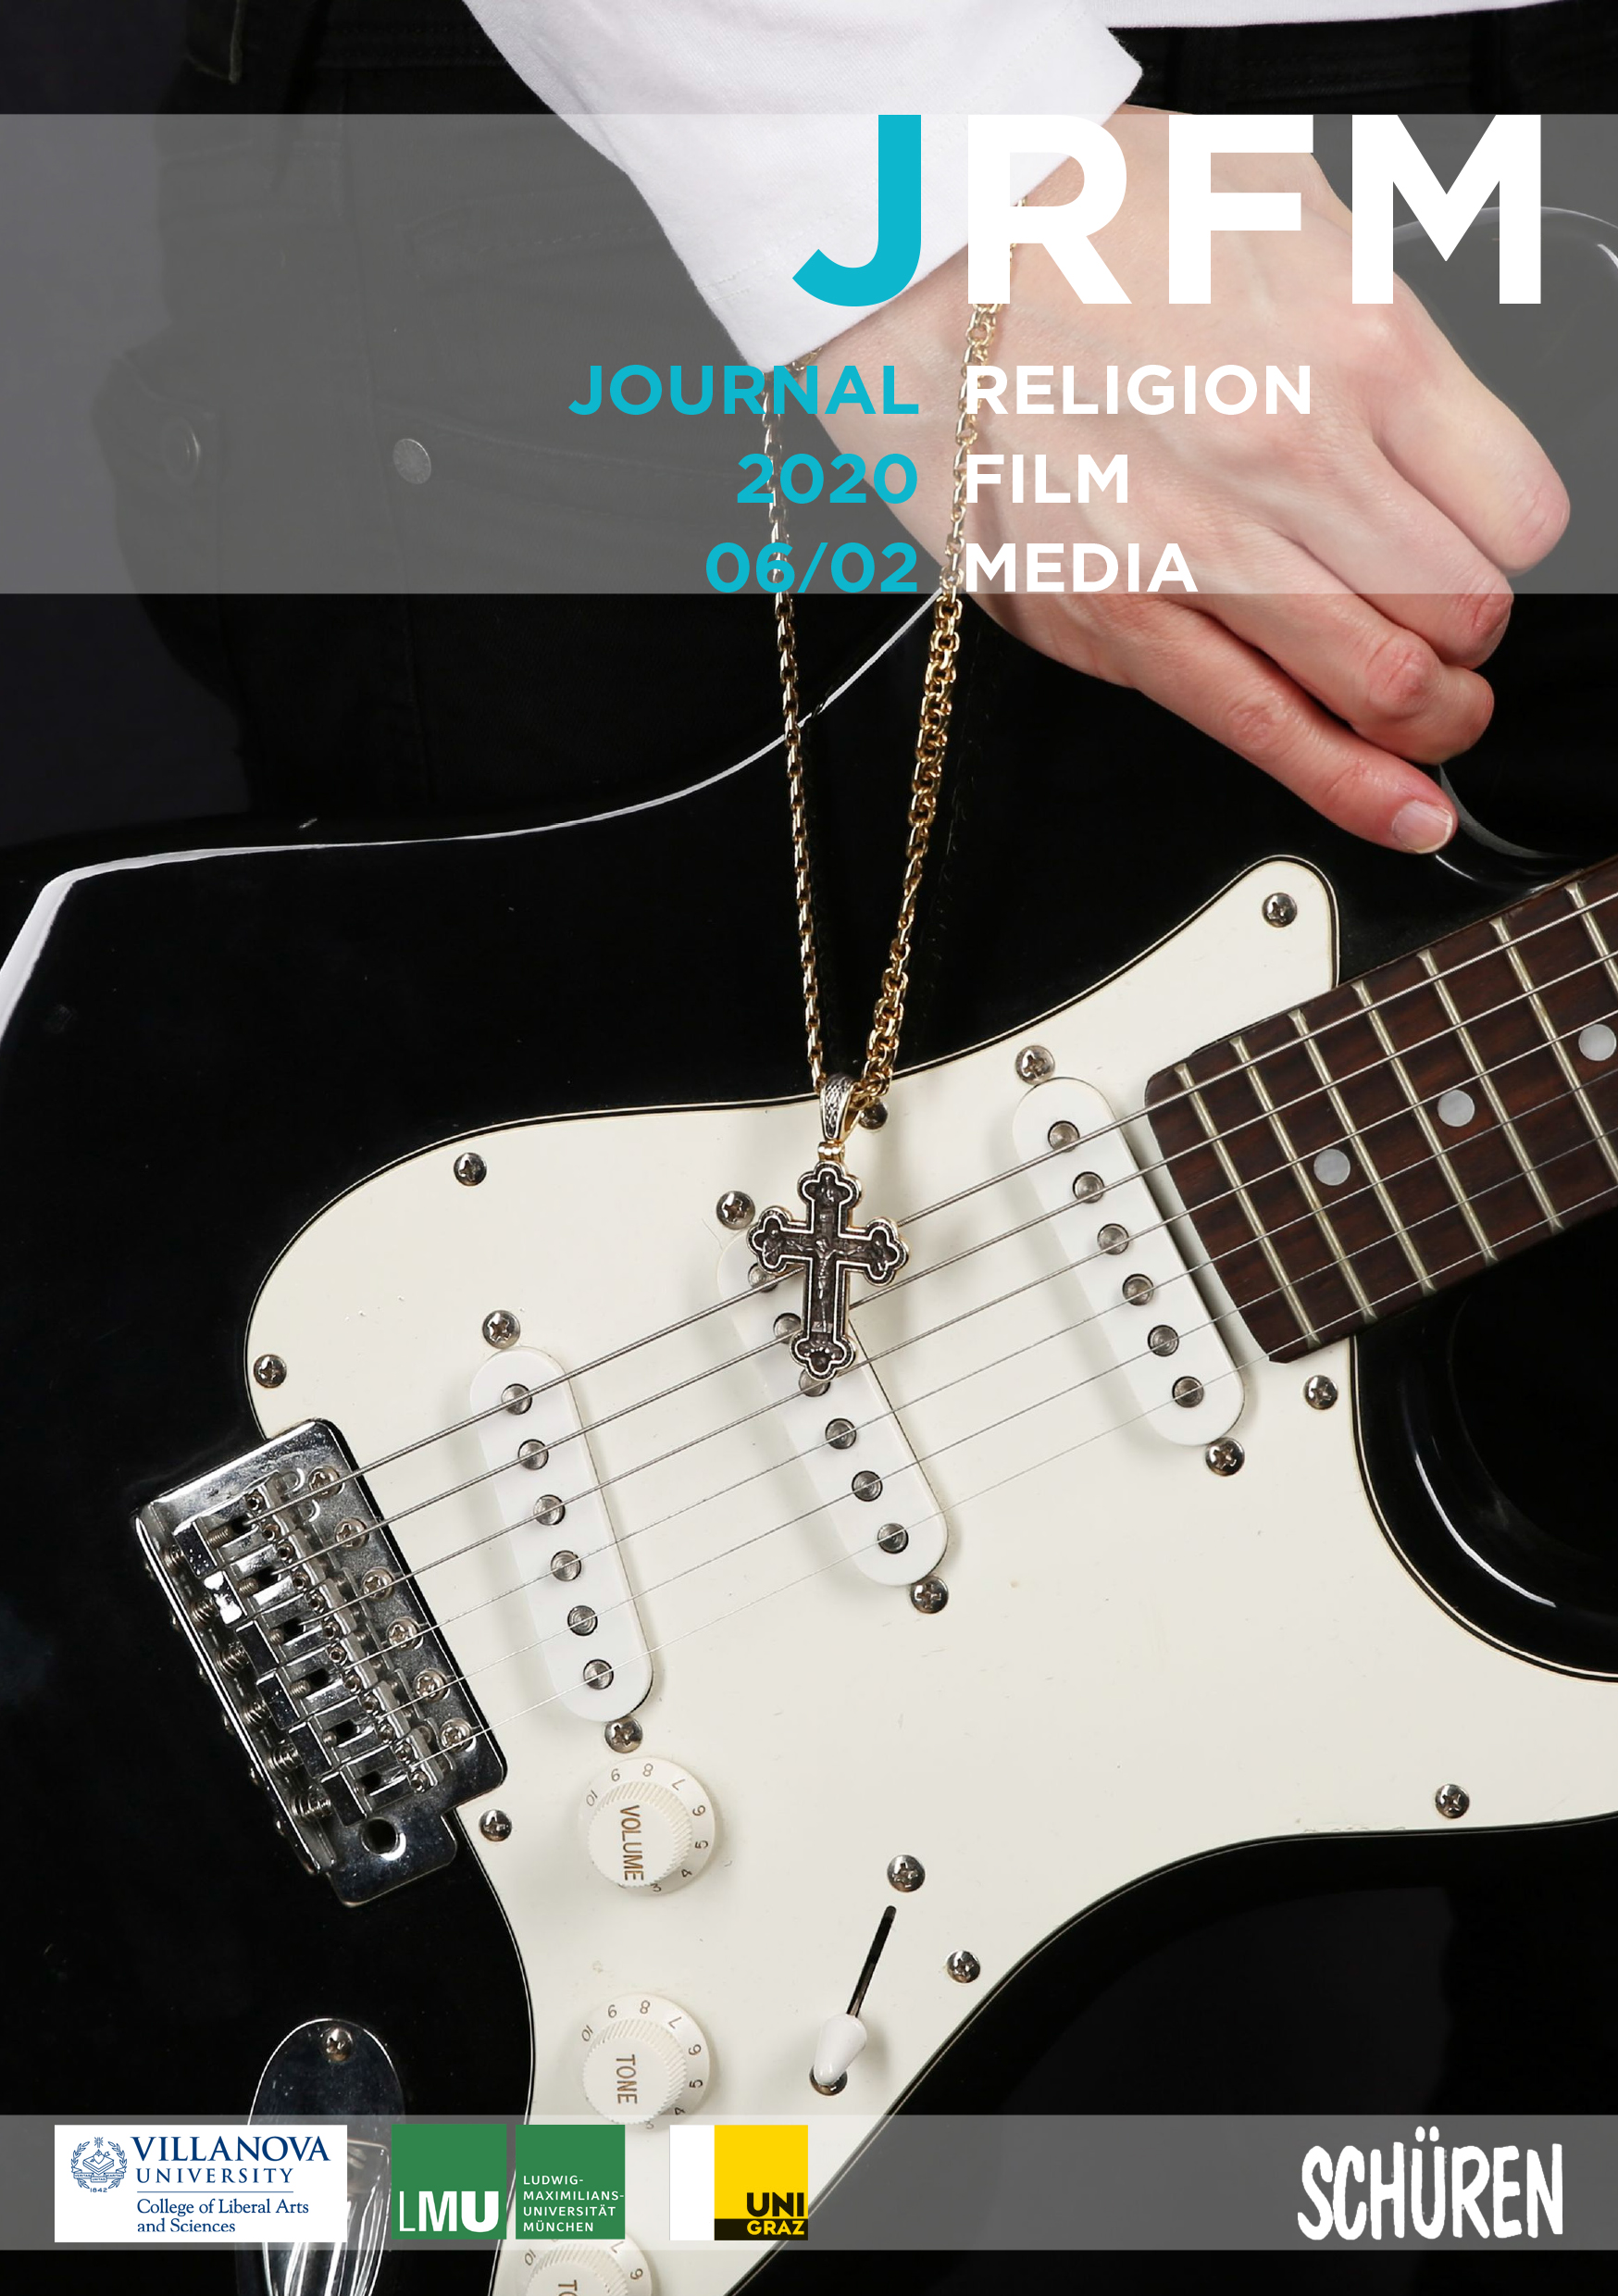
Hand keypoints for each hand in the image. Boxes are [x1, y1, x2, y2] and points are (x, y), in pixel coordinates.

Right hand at [816, 108, 1569, 852]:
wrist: (926, 249)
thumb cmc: (1087, 222)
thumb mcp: (1288, 216)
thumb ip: (1380, 333)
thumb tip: (1436, 432)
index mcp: (1357, 348)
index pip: (1517, 515)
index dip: (1510, 550)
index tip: (1484, 554)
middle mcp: (1291, 457)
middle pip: (1462, 614)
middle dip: (1474, 645)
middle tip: (1455, 644)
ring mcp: (1201, 550)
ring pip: (1383, 691)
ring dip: (1427, 725)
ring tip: (1432, 724)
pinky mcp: (1117, 617)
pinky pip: (1261, 730)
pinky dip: (1349, 788)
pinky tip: (1398, 809)